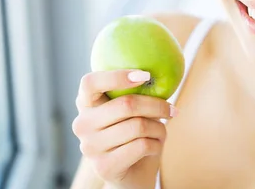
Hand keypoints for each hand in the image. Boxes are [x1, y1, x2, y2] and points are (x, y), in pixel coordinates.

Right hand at [72, 69, 176, 188]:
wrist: (130, 178)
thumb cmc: (133, 137)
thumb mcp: (131, 113)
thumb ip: (136, 96)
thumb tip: (156, 79)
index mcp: (86, 104)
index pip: (90, 83)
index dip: (117, 76)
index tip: (145, 75)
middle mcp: (82, 124)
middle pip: (126, 104)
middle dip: (156, 105)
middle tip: (172, 109)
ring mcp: (90, 147)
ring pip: (138, 125)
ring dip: (159, 128)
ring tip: (161, 131)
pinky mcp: (104, 166)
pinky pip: (142, 145)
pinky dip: (156, 144)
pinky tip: (155, 146)